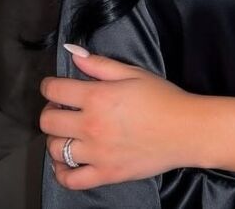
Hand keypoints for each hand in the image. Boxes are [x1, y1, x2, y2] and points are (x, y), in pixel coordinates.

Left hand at [39, 48, 196, 189]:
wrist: (186, 129)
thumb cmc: (163, 98)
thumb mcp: (133, 73)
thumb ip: (100, 64)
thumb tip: (74, 54)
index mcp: (98, 97)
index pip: (55, 90)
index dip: (50, 85)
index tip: (54, 86)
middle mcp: (92, 126)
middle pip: (48, 121)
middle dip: (50, 110)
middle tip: (63, 108)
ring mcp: (97, 153)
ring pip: (55, 149)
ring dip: (57, 138)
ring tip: (69, 131)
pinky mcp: (105, 174)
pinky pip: (70, 179)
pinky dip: (61, 171)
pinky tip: (66, 161)